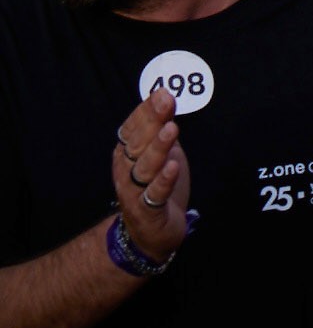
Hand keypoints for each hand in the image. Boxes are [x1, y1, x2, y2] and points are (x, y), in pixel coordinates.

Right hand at [113, 89, 191, 261]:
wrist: (151, 234)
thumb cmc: (156, 187)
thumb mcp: (161, 153)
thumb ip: (160, 127)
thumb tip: (164, 95)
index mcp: (127, 154)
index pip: (132, 128)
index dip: (146, 111)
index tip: (162, 93)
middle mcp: (126, 171)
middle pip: (137, 144)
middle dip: (152, 122)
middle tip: (166, 102)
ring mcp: (134, 192)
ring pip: (144, 167)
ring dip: (157, 148)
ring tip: (171, 129)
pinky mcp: (147, 212)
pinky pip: (154, 195)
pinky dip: (163, 180)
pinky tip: (172, 166)